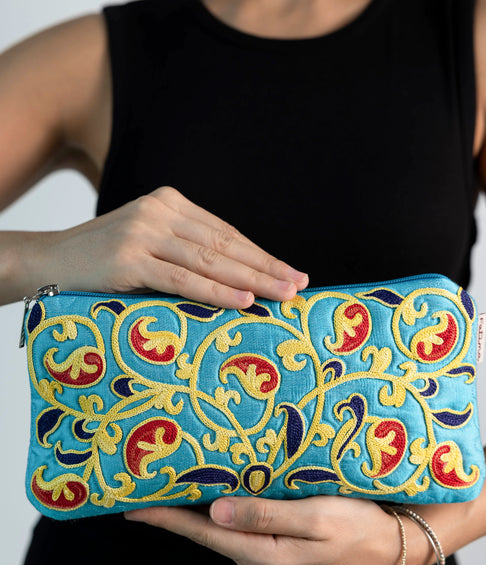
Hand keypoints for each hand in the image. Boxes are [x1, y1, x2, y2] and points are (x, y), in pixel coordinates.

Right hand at [27, 186, 308, 305]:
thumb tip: (236, 278)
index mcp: (169, 203)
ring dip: (252, 280)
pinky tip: (244, 300)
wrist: (47, 261)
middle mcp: (160, 211)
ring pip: (210, 261)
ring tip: (284, 295)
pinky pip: (182, 279)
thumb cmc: (104, 261)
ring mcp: (143, 232)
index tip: (290, 271)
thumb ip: (185, 252)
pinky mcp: (128, 258)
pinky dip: (216, 292)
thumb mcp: (149, 245)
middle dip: (266, 267)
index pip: (225, 233)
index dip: (260, 254)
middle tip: (299, 285)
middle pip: (225, 245)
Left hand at [125, 496, 414, 564]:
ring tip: (182, 486)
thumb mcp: (316, 517)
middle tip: (150, 487)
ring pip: (228, 534)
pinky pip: (246, 535)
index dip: (168, 519)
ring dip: (204, 513)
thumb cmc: (361, 527)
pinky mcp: (281, 560)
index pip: (205, 534)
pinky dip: (230, 517)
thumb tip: (215, 513)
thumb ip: (265, 515)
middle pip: (211, 535)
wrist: (395, 549)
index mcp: (267, 559)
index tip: (134, 507)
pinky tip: (223, 500)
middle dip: (180, 513)